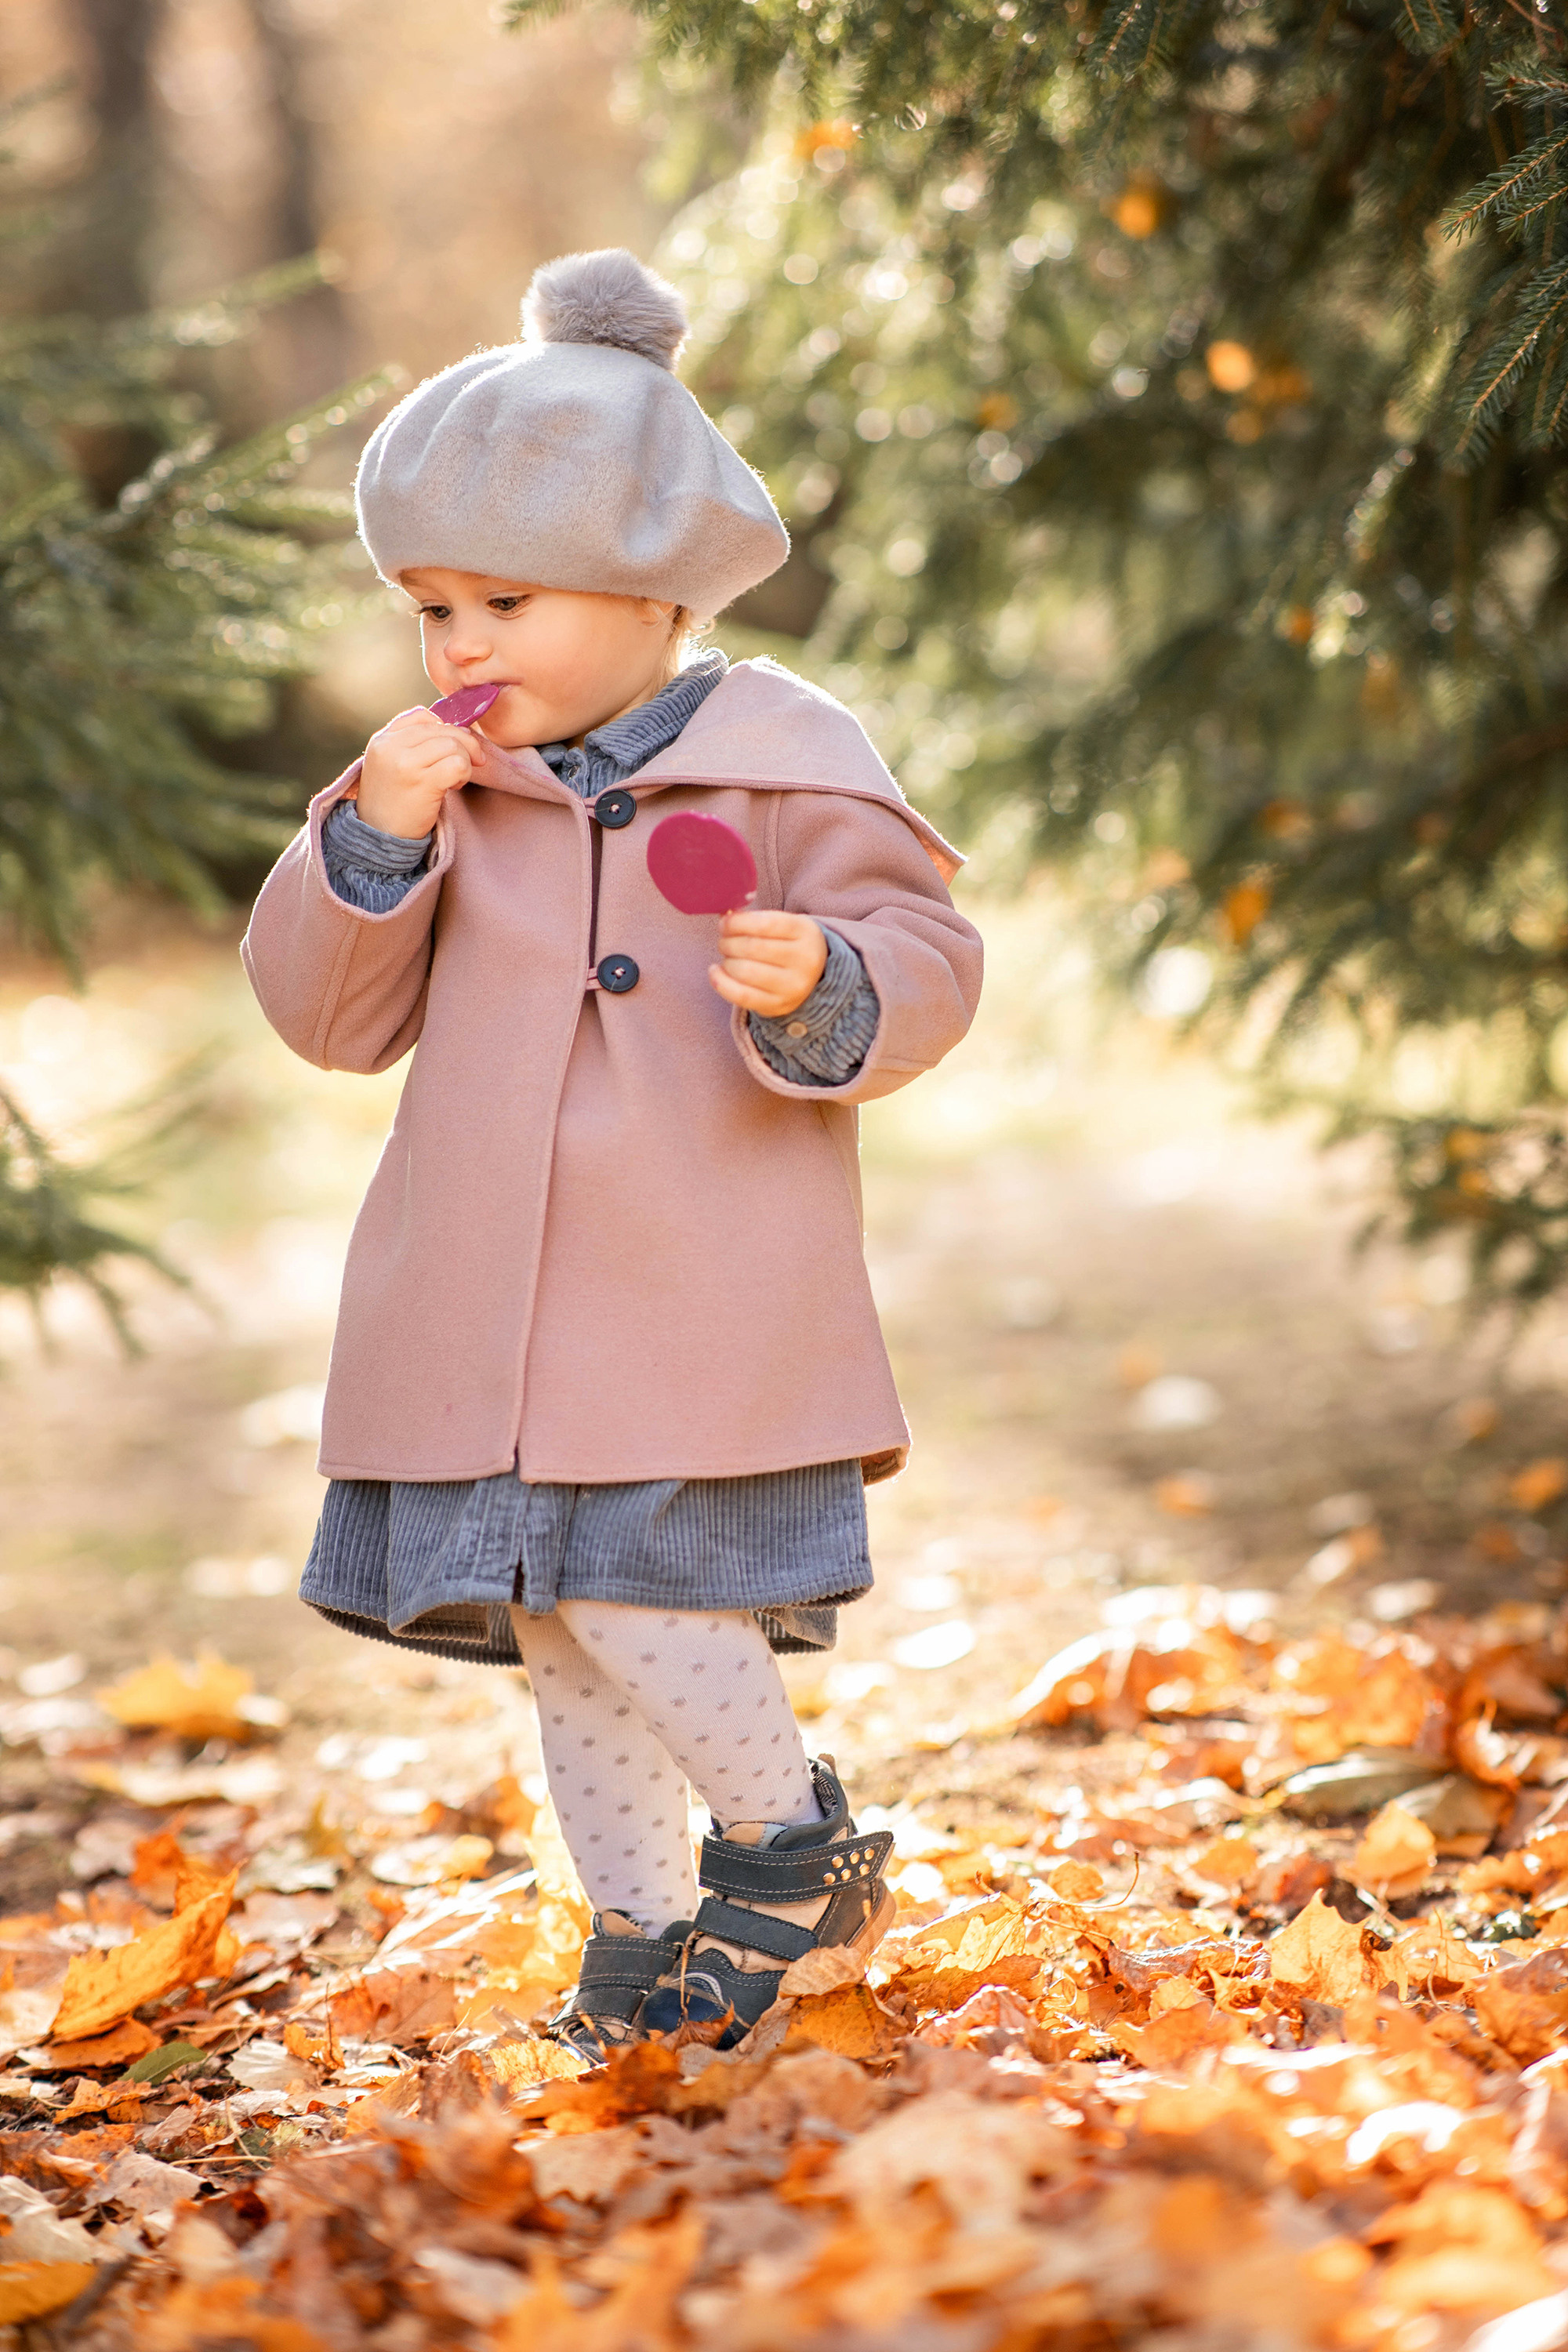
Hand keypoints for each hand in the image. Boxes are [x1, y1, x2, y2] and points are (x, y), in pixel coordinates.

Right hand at [353, 707, 489, 838]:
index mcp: (382, 739)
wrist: (378, 837)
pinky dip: (464, 774)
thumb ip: (410, 743)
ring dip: (464, 762)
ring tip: (454, 781)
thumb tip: (455, 729)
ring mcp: (405, 763)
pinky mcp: (422, 782)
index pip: (422, 716)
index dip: (444, 728)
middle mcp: (391, 746)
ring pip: (453, 745)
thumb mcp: (388, 765)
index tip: (450, 748)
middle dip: (463, 745)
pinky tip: (454, 787)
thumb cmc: (391, 803)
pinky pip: (458, 764)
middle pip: (442, 729)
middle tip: (467, 765)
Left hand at [709, 910, 827, 1018]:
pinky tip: (715, 972)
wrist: (811, 976)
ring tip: (727, 957)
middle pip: (752, 948)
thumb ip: (755, 919)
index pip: (764, 924)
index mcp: (805, 932)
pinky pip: (741, 995)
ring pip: (744, 971)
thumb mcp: (783, 924)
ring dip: (726, 961)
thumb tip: (724, 918)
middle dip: (728, 942)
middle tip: (724, 941)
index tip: (724, 923)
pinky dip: (721, 982)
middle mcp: (804, 960)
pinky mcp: (778, 1005)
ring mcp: (793, 986)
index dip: (737, 923)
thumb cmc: (788, 944)